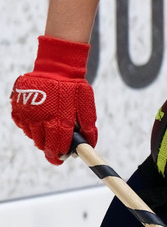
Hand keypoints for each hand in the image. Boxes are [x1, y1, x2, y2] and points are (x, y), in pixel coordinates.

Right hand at [10, 36, 96, 164]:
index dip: (59, 155)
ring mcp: (27, 113)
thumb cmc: (73, 87)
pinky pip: (23, 125)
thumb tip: (90, 144)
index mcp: (58, 118)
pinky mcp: (17, 108)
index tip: (62, 158)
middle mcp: (40, 117)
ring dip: (41, 137)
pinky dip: (31, 126)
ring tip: (50, 127)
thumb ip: (88, 126)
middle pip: (43, 144)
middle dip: (50, 149)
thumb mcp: (86, 104)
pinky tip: (40, 118)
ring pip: (32, 136)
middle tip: (57, 149)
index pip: (57, 145)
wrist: (55, 67)